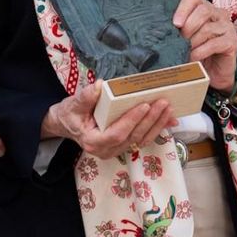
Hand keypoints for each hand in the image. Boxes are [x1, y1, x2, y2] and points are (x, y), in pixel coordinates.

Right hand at [40, 85, 175, 159]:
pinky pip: (143, 138)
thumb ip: (85, 97)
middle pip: (133, 137)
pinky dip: (157, 128)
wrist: (67, 124)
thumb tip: (98, 86)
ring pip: (141, 139)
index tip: (144, 105)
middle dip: (150, 120)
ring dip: (157, 124)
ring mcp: (116, 150)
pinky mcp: (124, 145)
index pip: (116, 134)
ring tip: (169, 109)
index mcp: (93, 141)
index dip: (131, 121)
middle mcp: (106, 150)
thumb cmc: (70, 114)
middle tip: (162, 102)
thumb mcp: (73, 104)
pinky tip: (169, 119)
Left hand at [173, 0, 236, 91]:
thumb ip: (178, 29)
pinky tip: (194, 57)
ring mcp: (227, 27)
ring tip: (185, 51)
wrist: (212, 73)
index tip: (175, 24)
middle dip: (188, 26)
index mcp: (205, 8)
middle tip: (180, 40)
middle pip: (203, 10)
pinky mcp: (233, 42)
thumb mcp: (185, 38)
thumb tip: (162, 29)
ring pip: (208, 28)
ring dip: (193, 42)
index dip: (182, 9)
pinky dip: (201, 51)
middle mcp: (218, 14)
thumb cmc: (196, 53)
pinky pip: (215, 43)